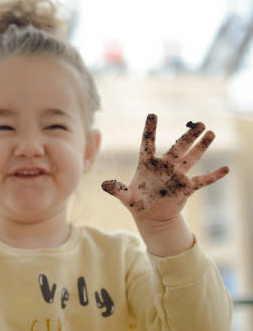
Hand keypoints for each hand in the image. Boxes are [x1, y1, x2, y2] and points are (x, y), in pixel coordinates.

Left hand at [101, 114, 228, 222]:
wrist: (151, 216)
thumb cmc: (137, 203)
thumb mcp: (125, 197)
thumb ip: (116, 189)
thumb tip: (104, 185)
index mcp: (146, 165)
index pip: (147, 143)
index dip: (150, 130)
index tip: (152, 114)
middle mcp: (164, 166)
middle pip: (177, 148)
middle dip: (188, 136)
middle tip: (199, 123)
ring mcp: (177, 176)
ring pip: (191, 158)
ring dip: (201, 147)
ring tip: (211, 133)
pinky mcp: (186, 188)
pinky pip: (202, 181)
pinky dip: (213, 176)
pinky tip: (225, 169)